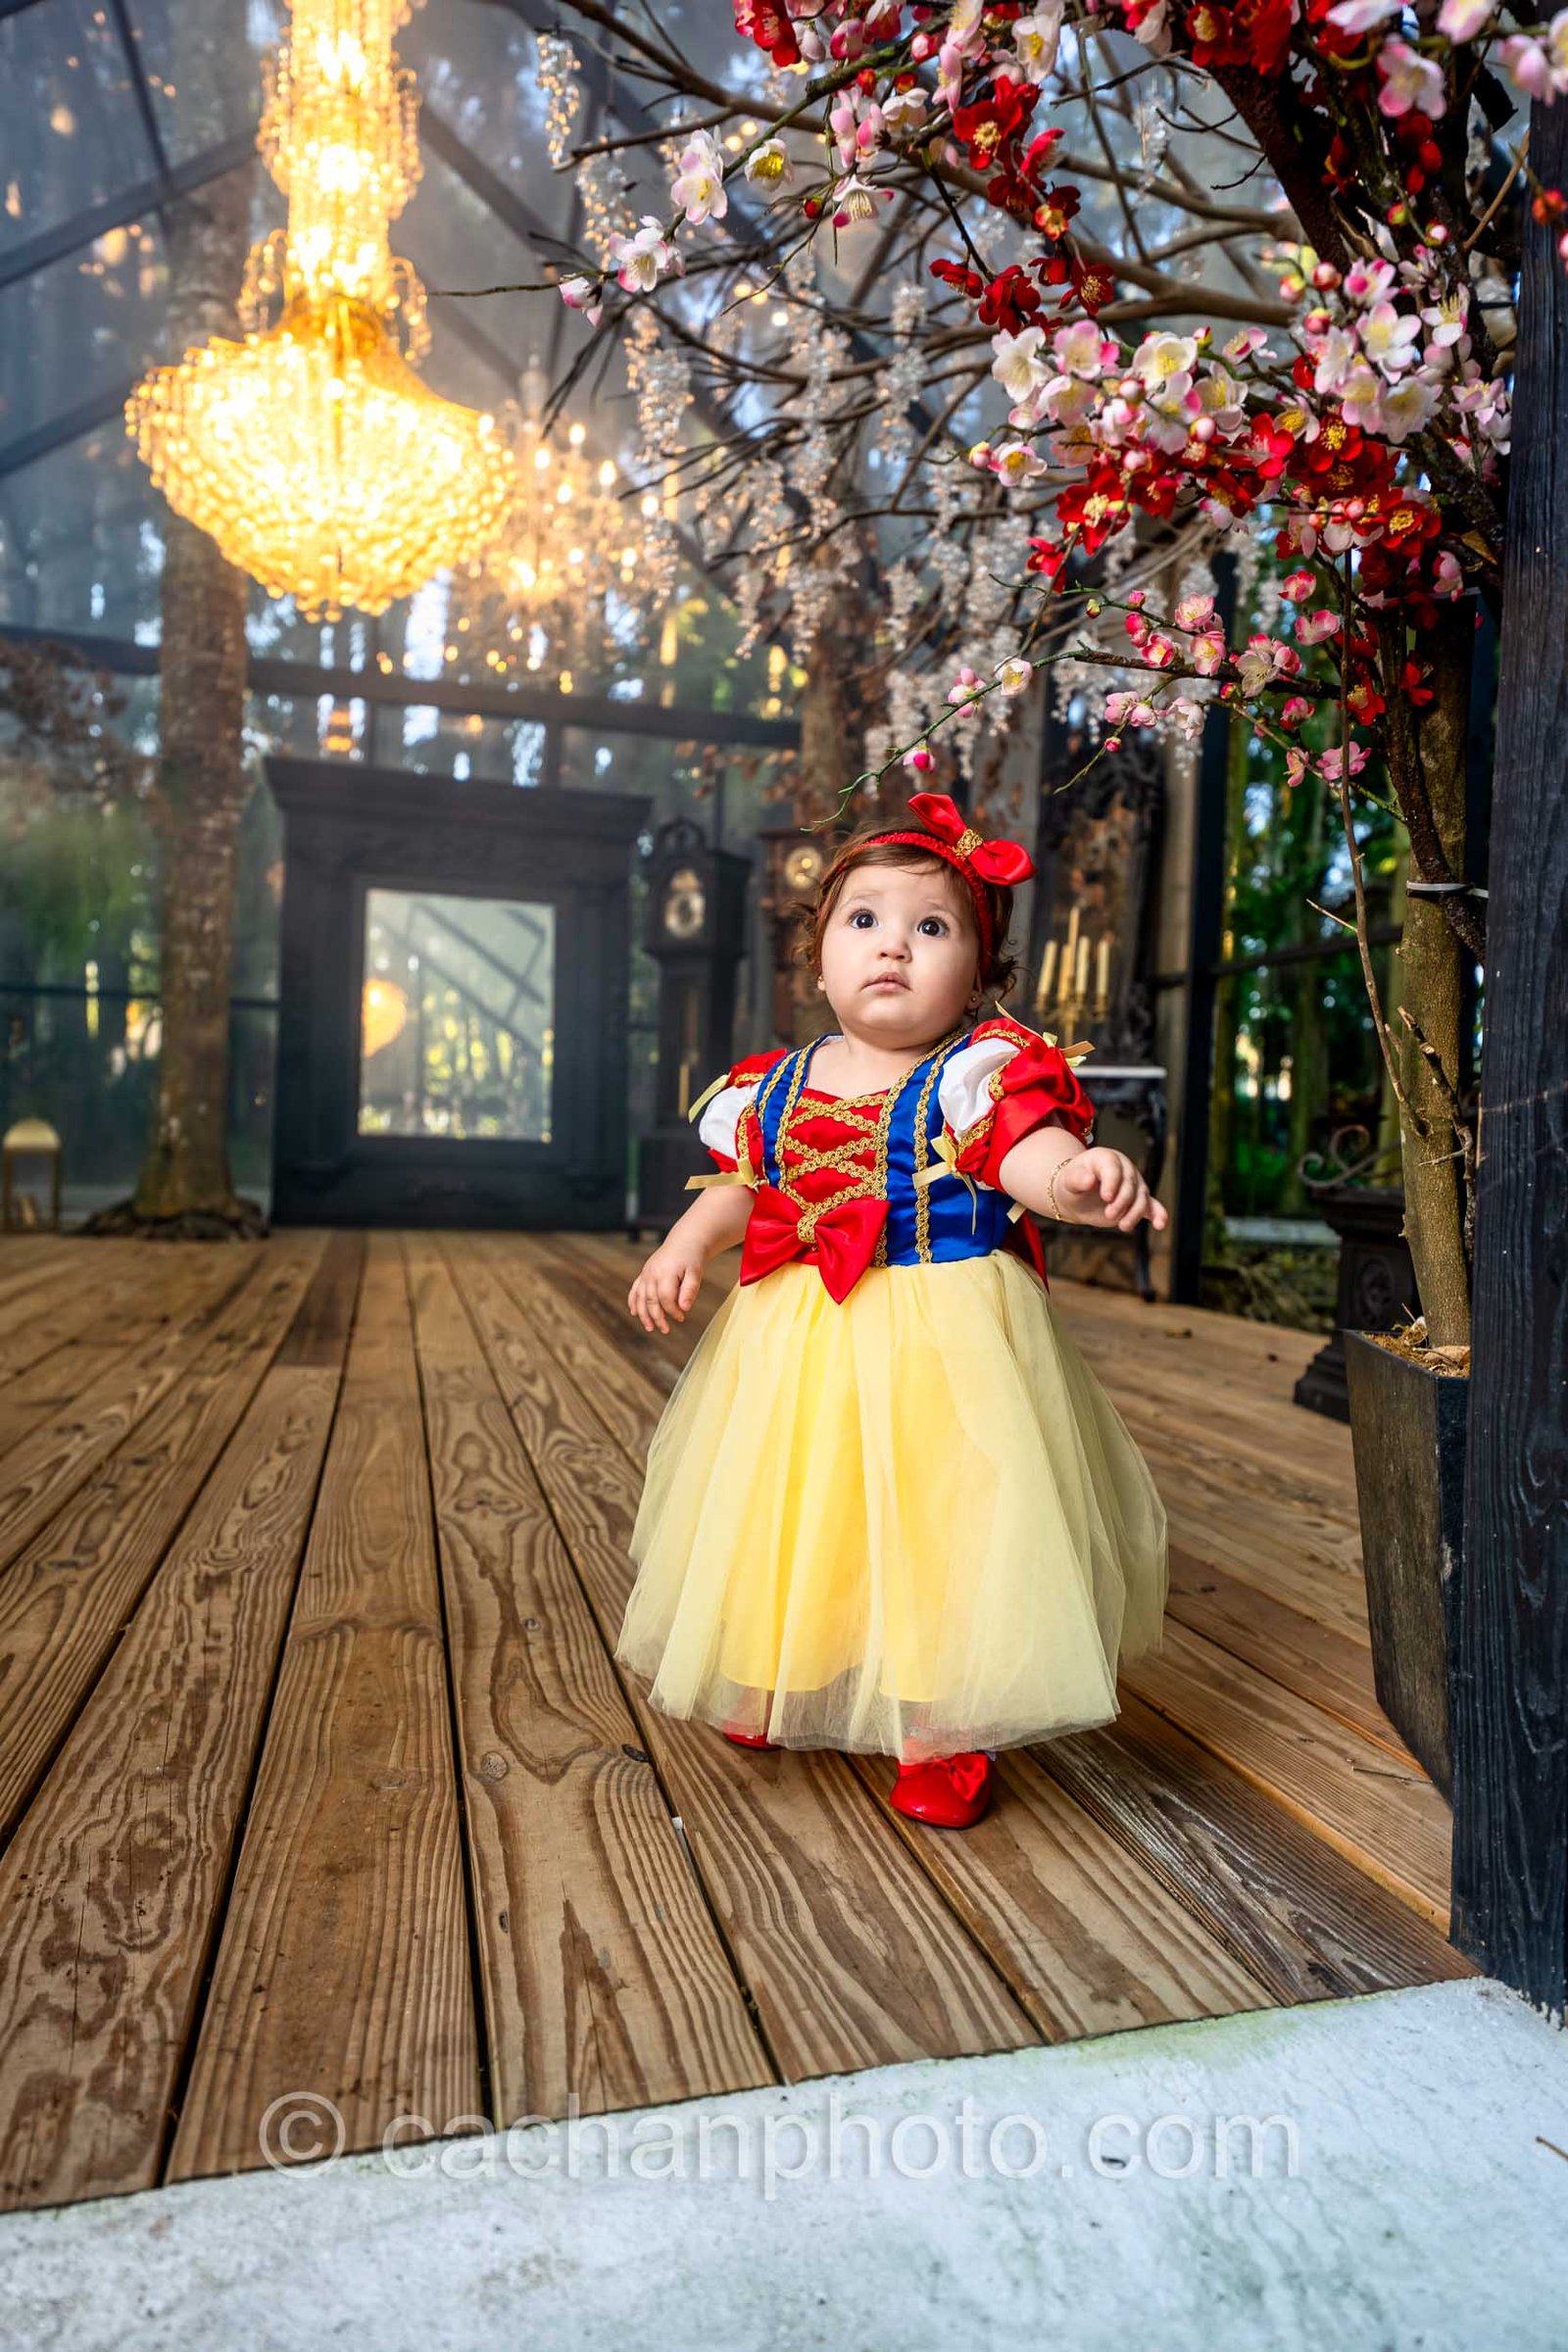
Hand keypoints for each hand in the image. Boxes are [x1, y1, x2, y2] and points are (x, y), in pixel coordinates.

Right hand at [628, 1241, 705, 1333]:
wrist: (685, 1242)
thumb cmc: (692, 1258)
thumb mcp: (696, 1273)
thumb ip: (690, 1290)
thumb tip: (684, 1308)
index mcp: (665, 1273)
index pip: (666, 1299)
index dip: (672, 1311)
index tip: (682, 1318)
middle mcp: (652, 1274)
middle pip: (651, 1301)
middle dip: (657, 1318)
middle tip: (666, 1330)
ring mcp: (646, 1273)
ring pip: (641, 1298)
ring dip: (643, 1314)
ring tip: (649, 1328)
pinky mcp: (644, 1274)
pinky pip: (635, 1289)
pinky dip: (633, 1301)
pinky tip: (633, 1312)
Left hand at [1051, 1146, 1167, 1233]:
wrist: (1077, 1196)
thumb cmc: (1072, 1184)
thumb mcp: (1069, 1180)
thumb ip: (1077, 1179)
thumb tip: (1089, 1179)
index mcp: (1106, 1158)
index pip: (1114, 1168)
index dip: (1112, 1182)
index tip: (1106, 1197)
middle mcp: (1124, 1169)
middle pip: (1130, 1185)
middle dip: (1122, 1201)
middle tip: (1109, 1214)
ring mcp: (1133, 1184)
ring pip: (1141, 1198)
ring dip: (1135, 1213)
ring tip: (1123, 1226)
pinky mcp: (1137, 1201)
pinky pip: (1152, 1206)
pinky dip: (1158, 1215)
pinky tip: (1160, 1224)